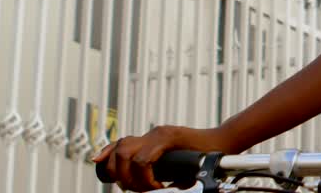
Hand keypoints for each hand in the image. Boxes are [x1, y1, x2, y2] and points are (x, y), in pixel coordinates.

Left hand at [91, 125, 233, 191]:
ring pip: (127, 153)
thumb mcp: (175, 164)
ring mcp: (161, 133)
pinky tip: (158, 185)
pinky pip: (144, 159)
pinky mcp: (170, 137)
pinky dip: (146, 177)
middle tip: (131, 188)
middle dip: (116, 173)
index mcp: (152, 138)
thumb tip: (141, 184)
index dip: (105, 153)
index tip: (96, 163)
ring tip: (145, 188)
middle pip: (119, 149)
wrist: (224, 145)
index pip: (120, 143)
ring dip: (130, 176)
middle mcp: (153, 132)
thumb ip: (158, 167)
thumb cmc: (203, 157)